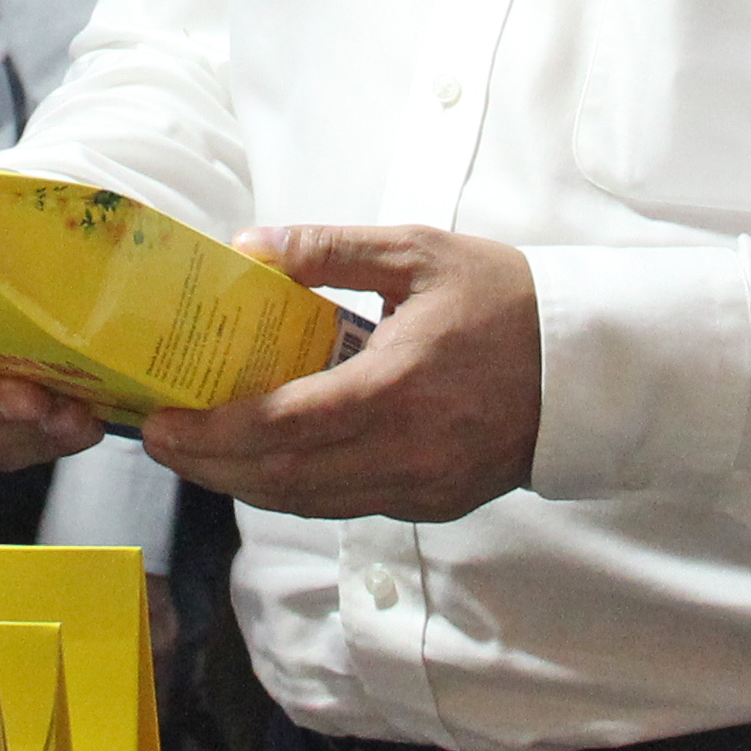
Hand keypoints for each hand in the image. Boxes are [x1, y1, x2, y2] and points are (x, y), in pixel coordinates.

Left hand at [136, 225, 539, 524]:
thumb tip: (249, 244)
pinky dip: (297, 490)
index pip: (283, 427)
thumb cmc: (504, 300)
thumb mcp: (418, 253)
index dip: (213, 433)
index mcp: (396, 387)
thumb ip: (330, 249)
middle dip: (211, 467)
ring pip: (310, 503)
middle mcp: (404, 451)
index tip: (162, 423)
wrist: (589, 364)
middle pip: (283, 479)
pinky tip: (268, 464)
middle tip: (161, 442)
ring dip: (246, 485)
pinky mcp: (433, 503)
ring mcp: (421, 487)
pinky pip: (347, 505)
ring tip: (200, 455)